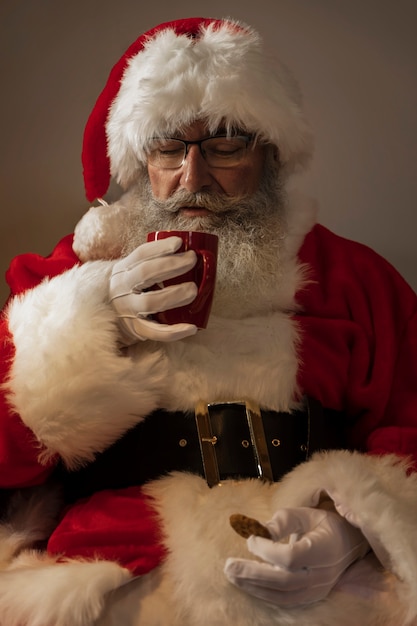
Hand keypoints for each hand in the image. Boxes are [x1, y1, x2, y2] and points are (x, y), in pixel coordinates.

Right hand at [109, 236, 197, 342]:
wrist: (98, 321)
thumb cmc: (125, 293)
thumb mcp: (127, 275)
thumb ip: (148, 265)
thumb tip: (184, 251)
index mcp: (122, 271)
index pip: (140, 255)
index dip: (160, 248)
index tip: (179, 243)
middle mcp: (122, 289)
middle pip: (145, 273)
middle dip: (171, 264)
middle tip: (192, 260)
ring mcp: (128, 311)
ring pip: (151, 302)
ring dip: (175, 294)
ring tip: (193, 290)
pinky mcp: (135, 330)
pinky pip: (156, 332)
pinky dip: (175, 331)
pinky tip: (192, 327)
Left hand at [224, 507, 369, 606]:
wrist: (346, 544)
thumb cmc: (320, 524)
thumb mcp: (303, 513)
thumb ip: (282, 521)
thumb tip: (259, 531)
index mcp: (322, 549)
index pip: (290, 557)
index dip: (266, 550)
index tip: (250, 538)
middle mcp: (321, 573)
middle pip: (283, 581)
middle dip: (252, 574)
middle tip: (227, 566)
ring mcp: (317, 589)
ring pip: (282, 595)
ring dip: (254, 586)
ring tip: (232, 575)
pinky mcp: (310, 596)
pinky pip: (285, 600)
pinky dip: (264, 594)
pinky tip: (247, 584)